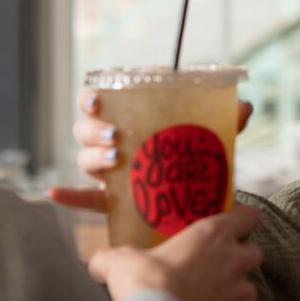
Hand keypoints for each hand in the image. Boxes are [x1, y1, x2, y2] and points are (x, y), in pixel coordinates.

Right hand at [47, 89, 252, 211]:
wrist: (198, 202)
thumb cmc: (196, 160)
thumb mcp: (210, 140)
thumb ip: (227, 122)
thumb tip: (244, 106)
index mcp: (132, 121)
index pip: (100, 102)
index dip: (92, 97)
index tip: (98, 99)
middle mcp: (114, 144)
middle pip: (86, 130)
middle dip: (94, 130)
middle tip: (115, 137)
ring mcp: (110, 174)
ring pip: (85, 161)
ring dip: (91, 158)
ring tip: (114, 163)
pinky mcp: (112, 202)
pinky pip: (84, 200)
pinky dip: (68, 197)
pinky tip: (54, 194)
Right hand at [89, 204, 262, 300]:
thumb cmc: (143, 283)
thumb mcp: (119, 260)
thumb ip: (113, 256)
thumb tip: (96, 263)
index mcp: (215, 234)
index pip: (250, 216)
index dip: (242, 220)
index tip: (231, 225)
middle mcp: (235, 262)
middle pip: (254, 253)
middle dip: (239, 258)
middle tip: (213, 264)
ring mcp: (239, 296)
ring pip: (247, 290)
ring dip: (231, 292)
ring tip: (205, 298)